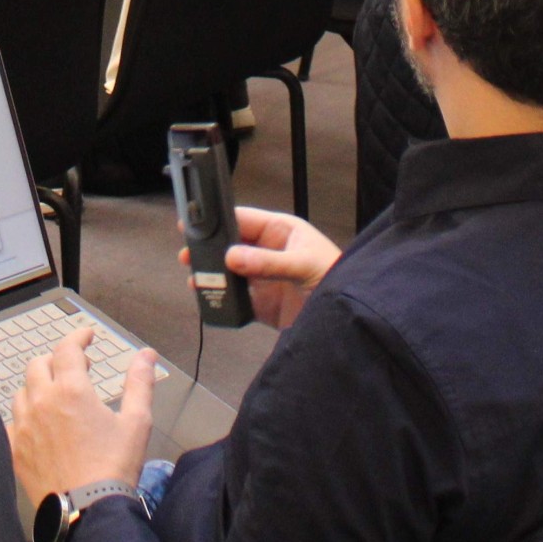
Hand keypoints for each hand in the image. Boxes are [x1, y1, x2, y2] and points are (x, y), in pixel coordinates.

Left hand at [8, 327, 159, 505]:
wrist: (88, 512)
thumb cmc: (114, 468)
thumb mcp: (136, 423)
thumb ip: (140, 383)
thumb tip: (146, 355)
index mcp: (71, 390)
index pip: (68, 348)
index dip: (78, 337)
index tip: (86, 336)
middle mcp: (42, 400)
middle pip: (39, 364)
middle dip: (57, 361)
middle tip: (75, 370)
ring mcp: (24, 424)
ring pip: (22, 390)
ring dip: (38, 387)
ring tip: (56, 398)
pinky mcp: (14, 447)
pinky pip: (12, 421)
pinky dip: (24, 417)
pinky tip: (37, 426)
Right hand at [180, 206, 339, 330]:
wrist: (354, 322)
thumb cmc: (338, 280)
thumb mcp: (304, 264)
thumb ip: (268, 261)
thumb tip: (232, 257)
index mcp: (281, 232)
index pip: (243, 220)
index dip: (219, 221)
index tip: (196, 225)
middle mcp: (269, 252)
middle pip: (231, 246)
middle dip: (209, 250)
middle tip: (189, 255)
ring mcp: (264, 278)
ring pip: (230, 272)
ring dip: (212, 274)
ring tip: (196, 278)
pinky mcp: (263, 304)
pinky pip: (236, 299)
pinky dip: (221, 298)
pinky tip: (210, 297)